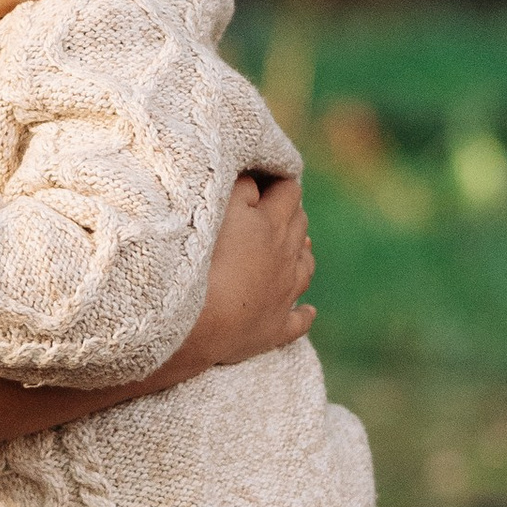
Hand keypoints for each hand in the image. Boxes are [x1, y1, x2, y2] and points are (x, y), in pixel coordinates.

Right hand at [152, 172, 314, 385]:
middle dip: (290, 213)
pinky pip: (300, 320)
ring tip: (298, 248)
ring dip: (302, 255)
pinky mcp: (276, 328)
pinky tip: (308, 310)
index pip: (289, 192)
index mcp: (272, 224)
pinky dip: (304, 312)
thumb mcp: (218, 208)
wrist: (198, 323)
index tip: (264, 180)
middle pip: (299, 225)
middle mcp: (287, 257)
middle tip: (272, 210)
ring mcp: (285, 294)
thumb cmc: (202, 259)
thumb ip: (240, 188)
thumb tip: (255, 179)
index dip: (279, 182)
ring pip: (306, 268)